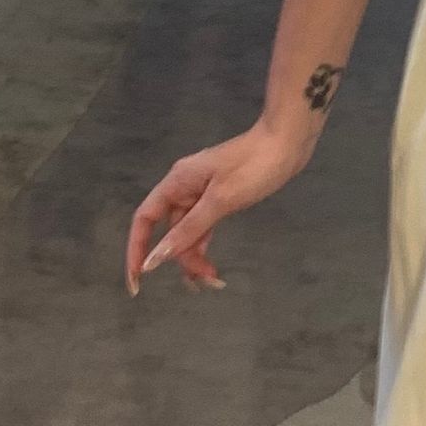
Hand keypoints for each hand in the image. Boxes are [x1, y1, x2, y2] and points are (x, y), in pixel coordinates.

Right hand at [124, 118, 315, 297]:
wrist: (288, 143)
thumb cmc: (254, 166)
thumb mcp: (220, 201)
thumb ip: (188, 230)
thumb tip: (155, 258)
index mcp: (176, 183)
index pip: (144, 220)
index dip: (136, 250)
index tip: (138, 280)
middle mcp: (184, 188)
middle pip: (169, 231)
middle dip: (180, 259)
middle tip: (203, 282)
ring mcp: (202, 193)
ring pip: (188, 232)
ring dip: (195, 257)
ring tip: (213, 280)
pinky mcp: (220, 198)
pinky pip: (203, 226)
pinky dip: (206, 245)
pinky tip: (212, 264)